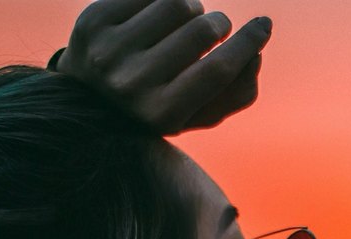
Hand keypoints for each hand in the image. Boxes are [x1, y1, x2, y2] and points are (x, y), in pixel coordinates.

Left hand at [56, 0, 271, 134]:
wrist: (87, 103)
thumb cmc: (155, 108)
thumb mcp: (196, 114)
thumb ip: (234, 94)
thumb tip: (256, 55)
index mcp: (162, 115)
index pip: (216, 70)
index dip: (248, 43)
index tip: (263, 25)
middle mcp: (132, 85)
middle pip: (201, 31)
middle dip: (219, 24)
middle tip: (217, 28)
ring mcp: (108, 52)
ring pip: (176, 2)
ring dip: (191, 7)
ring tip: (186, 20)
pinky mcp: (92, 23)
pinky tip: (159, 13)